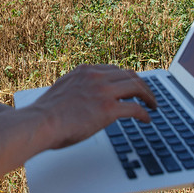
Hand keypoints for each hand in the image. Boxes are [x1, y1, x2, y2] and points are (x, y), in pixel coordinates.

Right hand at [30, 64, 156, 149]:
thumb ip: (77, 88)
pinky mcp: (108, 109)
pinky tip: (147, 119)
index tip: (131, 86)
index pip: (114, 69)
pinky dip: (144, 113)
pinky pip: (135, 108)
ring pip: (136, 87)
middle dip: (142, 85)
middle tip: (148, 95)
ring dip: (148, 96)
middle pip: (129, 75)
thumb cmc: (46, 113)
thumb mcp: (63, 90)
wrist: (40, 122)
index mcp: (85, 71)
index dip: (126, 78)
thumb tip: (83, 97)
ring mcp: (103, 92)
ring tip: (153, 105)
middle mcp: (96, 76)